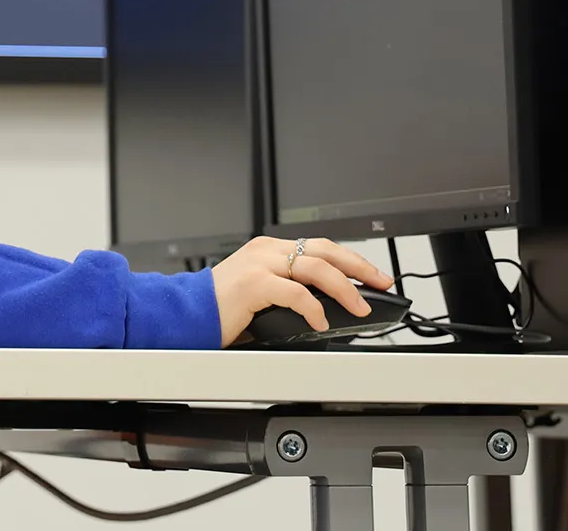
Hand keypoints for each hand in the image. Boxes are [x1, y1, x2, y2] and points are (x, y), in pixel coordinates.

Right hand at [207, 237, 393, 346]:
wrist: (186, 313)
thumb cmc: (221, 308)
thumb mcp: (261, 293)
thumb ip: (289, 291)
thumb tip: (329, 310)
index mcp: (269, 249)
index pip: (320, 247)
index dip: (351, 259)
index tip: (373, 275)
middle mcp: (266, 250)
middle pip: (325, 250)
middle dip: (359, 266)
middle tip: (381, 282)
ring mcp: (259, 264)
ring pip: (315, 267)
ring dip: (344, 289)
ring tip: (360, 307)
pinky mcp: (253, 284)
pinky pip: (295, 293)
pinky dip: (314, 308)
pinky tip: (321, 322)